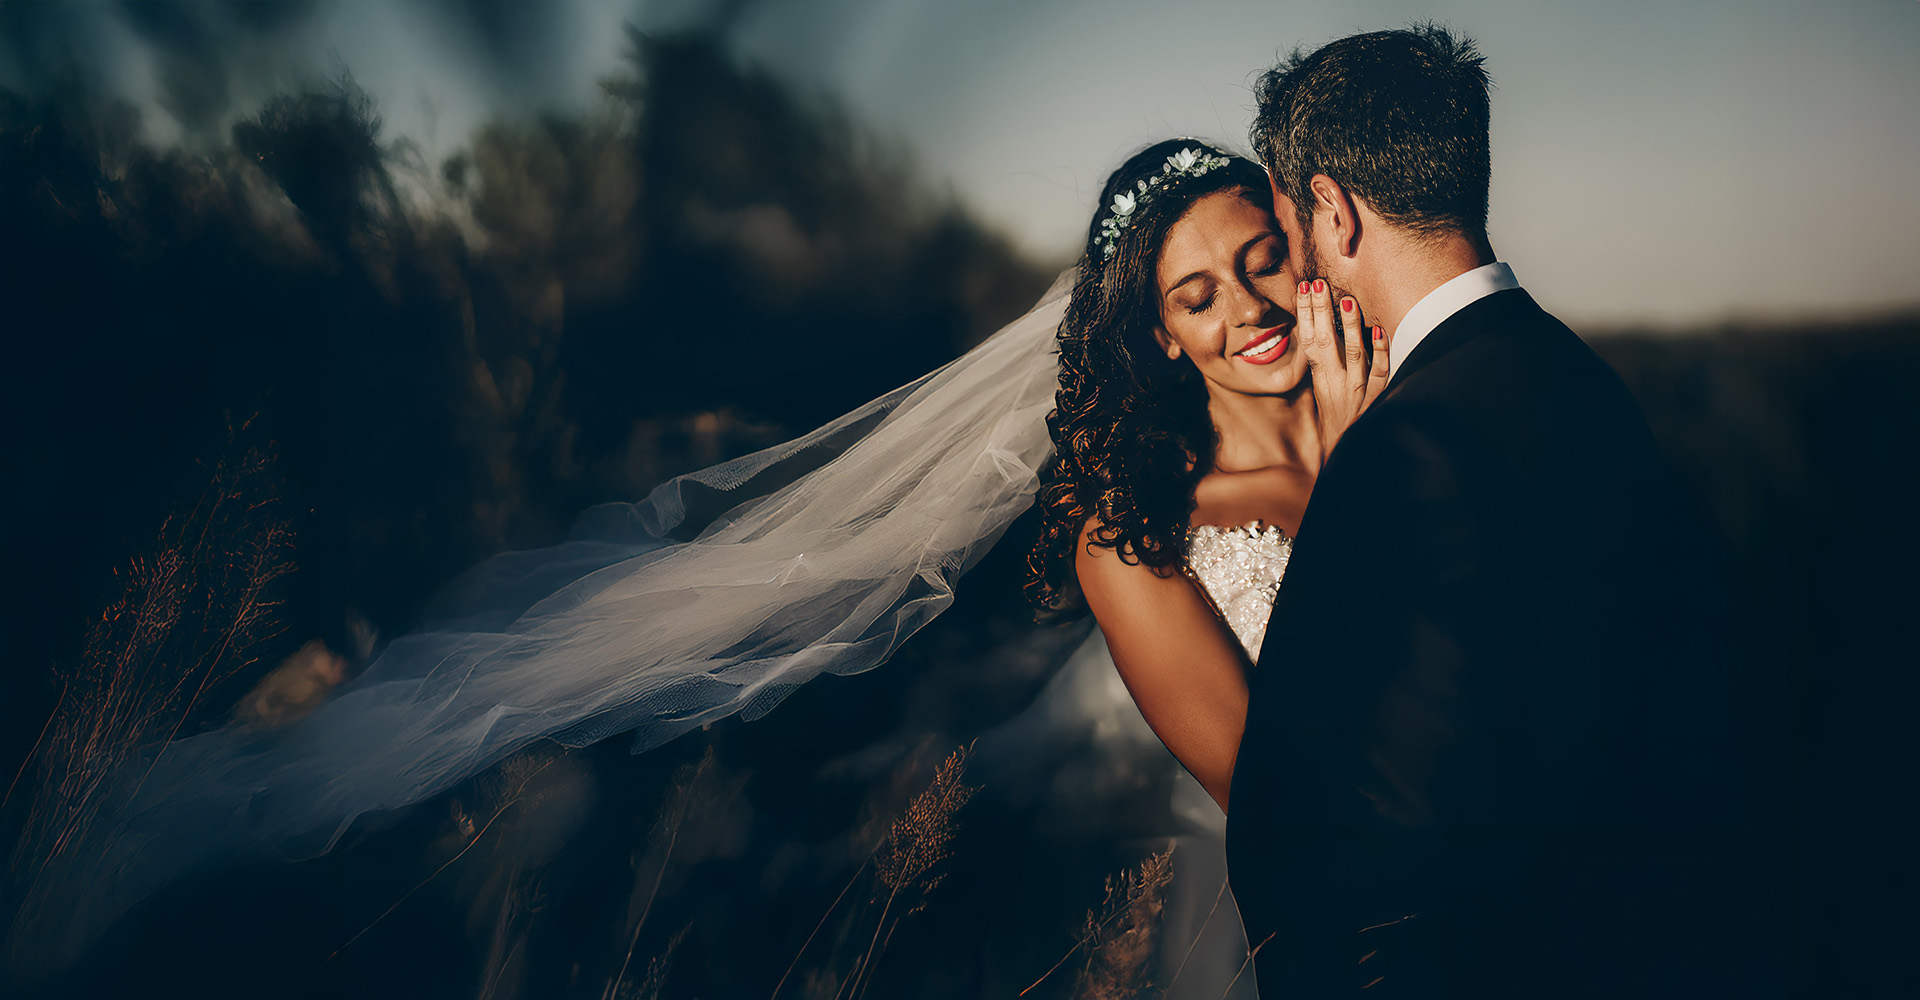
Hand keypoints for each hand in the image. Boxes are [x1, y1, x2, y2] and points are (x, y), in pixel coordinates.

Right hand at [1296, 278, 1388, 460]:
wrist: (1348, 457)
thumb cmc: (1337, 422)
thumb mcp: (1324, 391)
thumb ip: (1325, 363)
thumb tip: (1323, 327)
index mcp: (1321, 380)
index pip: (1309, 341)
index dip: (1305, 314)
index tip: (1303, 288)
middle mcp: (1336, 384)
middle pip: (1325, 343)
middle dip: (1320, 312)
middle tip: (1317, 284)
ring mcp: (1357, 393)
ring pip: (1353, 355)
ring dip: (1349, 327)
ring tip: (1346, 301)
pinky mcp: (1377, 401)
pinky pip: (1381, 375)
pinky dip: (1381, 353)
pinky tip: (1380, 332)